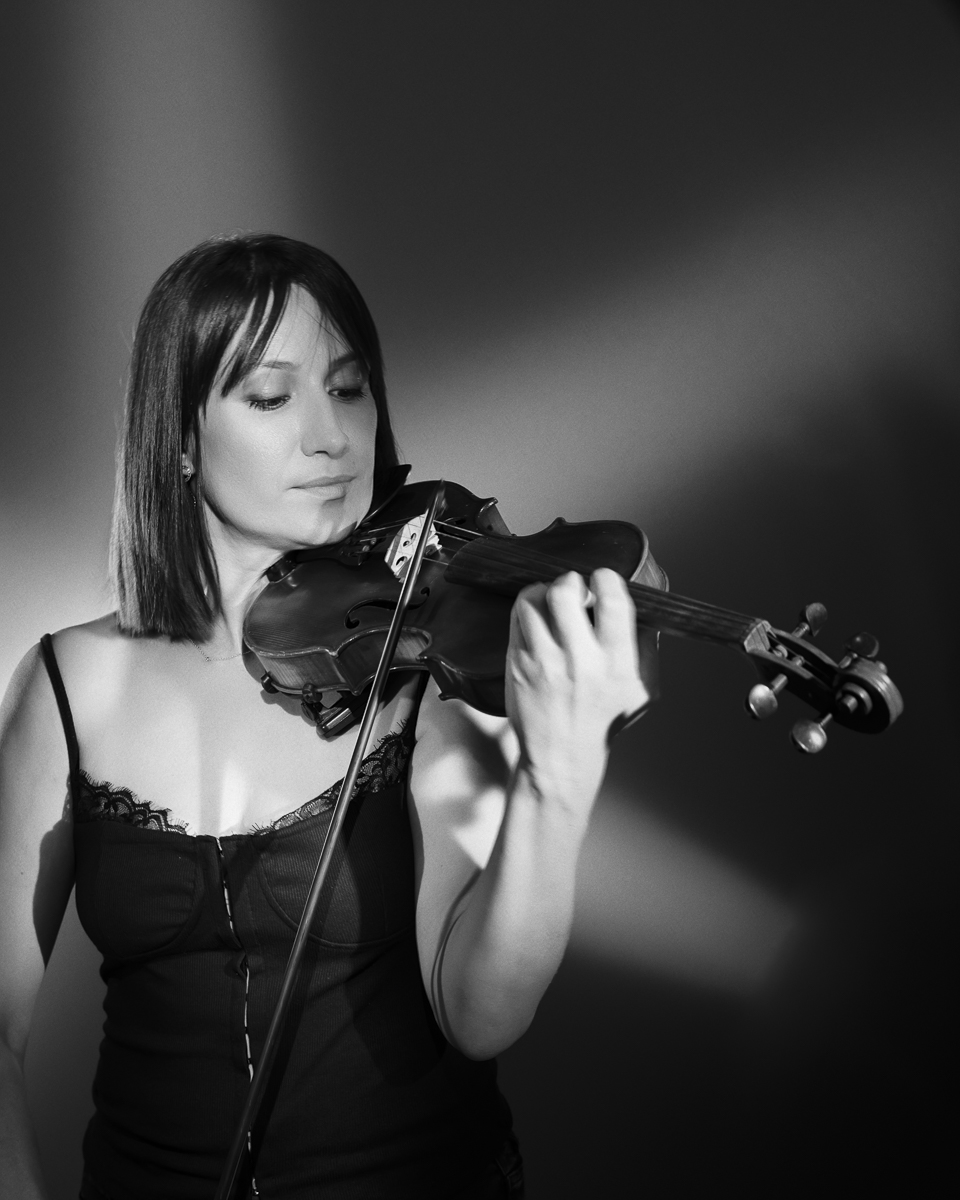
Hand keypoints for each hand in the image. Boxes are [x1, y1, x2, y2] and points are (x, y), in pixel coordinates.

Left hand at [504, 568, 652, 815]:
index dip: (606, 579)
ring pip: (533, 599)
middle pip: (565, 592)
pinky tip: (537, 616)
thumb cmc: (605, 721)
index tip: (602, 580)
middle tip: (574, 589)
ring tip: (552, 601)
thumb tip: (643, 606)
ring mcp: (543, 662)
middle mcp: (578, 661)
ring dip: (544, 591)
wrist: (562, 756)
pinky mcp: (518, 664)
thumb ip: (645, 647)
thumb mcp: (643, 690)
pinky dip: (528, 607)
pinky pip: (517, 617)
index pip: (612, 601)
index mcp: (616, 664)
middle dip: (570, 581)